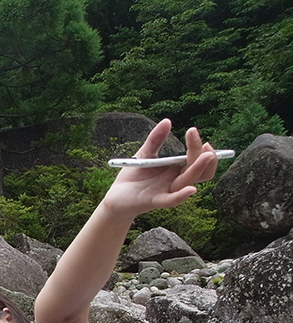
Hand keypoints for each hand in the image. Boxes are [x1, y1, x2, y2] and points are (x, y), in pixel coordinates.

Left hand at [103, 119, 219, 219]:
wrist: (116, 196)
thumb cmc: (133, 176)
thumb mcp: (145, 154)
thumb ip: (155, 140)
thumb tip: (167, 121)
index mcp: (177, 169)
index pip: (195, 158)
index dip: (199, 147)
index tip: (193, 131)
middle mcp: (176, 181)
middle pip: (199, 171)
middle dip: (205, 157)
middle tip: (206, 144)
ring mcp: (167, 191)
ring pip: (188, 182)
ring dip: (198, 169)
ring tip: (207, 156)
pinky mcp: (155, 201)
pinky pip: (172, 200)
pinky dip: (181, 195)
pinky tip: (191, 189)